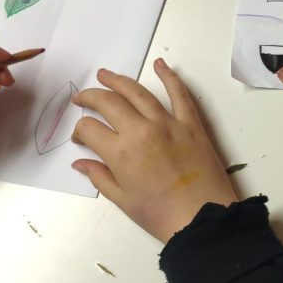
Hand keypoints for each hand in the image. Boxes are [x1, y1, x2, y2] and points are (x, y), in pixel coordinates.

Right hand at [71, 59, 236, 242]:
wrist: (203, 218)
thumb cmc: (160, 214)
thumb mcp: (123, 200)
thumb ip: (99, 177)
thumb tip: (79, 163)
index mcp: (120, 152)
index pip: (90, 129)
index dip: (79, 130)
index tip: (80, 137)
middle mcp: (141, 131)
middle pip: (109, 102)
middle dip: (90, 97)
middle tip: (81, 96)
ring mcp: (168, 123)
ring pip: (139, 93)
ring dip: (119, 80)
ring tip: (105, 74)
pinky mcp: (191, 123)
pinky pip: (180, 94)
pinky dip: (169, 76)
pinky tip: (159, 64)